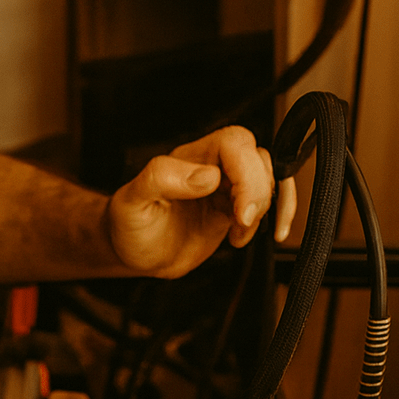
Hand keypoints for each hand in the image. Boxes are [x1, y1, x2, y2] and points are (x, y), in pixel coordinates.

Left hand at [106, 125, 297, 279]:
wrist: (131, 254)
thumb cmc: (126, 224)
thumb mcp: (132, 201)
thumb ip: (161, 179)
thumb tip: (208, 176)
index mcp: (191, 157)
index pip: (234, 143)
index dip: (246, 172)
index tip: (240, 208)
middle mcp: (212, 167)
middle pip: (257, 159)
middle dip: (259, 192)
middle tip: (242, 223)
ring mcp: (225, 189)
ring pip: (267, 179)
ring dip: (266, 207)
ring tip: (239, 233)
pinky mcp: (232, 211)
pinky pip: (265, 205)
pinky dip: (272, 218)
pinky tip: (242, 239)